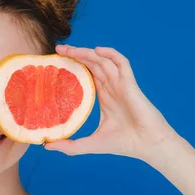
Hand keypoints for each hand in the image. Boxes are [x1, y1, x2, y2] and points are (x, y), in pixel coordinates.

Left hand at [43, 45, 179, 159]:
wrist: (147, 145)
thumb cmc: (124, 144)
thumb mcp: (90, 144)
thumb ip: (69, 146)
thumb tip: (47, 145)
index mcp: (105, 98)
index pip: (87, 76)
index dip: (74, 67)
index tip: (57, 64)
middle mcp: (112, 88)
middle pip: (93, 64)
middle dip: (76, 55)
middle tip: (59, 50)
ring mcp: (121, 84)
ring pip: (103, 61)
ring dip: (87, 52)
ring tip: (70, 49)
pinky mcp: (130, 84)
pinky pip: (121, 63)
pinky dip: (111, 54)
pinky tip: (97, 50)